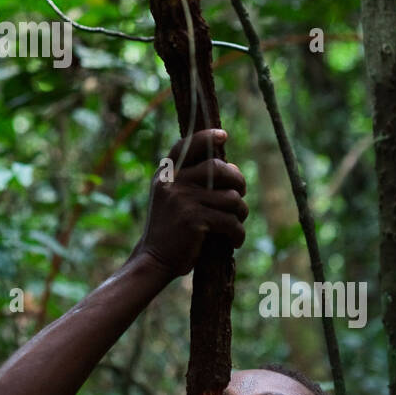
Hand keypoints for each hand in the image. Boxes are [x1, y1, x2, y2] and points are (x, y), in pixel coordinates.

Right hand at [134, 128, 247, 277]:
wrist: (153, 259)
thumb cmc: (168, 230)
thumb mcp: (169, 198)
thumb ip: (188, 181)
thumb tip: (229, 169)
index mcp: (165, 175)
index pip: (186, 146)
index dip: (206, 137)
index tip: (223, 135)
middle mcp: (172, 182)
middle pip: (218, 167)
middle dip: (238, 180)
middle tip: (241, 193)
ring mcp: (183, 199)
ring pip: (230, 197)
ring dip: (241, 212)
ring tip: (237, 223)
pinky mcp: (194, 219)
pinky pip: (230, 220)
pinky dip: (238, 233)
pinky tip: (235, 241)